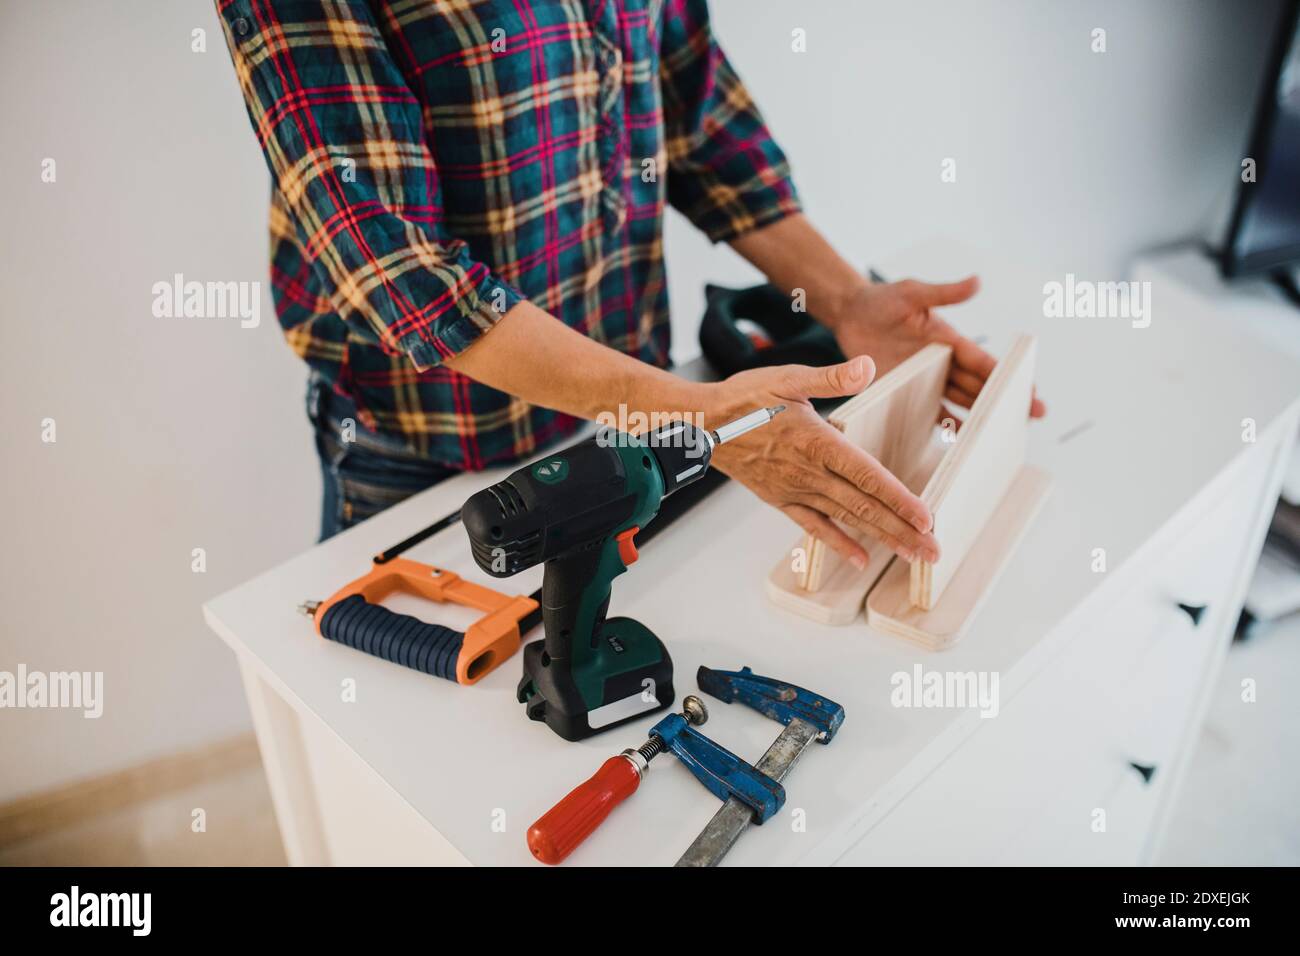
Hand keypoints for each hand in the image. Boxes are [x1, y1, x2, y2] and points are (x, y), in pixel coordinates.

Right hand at [700, 357, 939, 568]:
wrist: (701, 426)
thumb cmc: (744, 399)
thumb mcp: (789, 378)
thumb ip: (832, 377)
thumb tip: (867, 366)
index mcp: (817, 442)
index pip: (867, 475)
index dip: (899, 499)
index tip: (926, 518)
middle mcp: (809, 473)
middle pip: (865, 506)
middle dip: (902, 531)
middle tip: (933, 551)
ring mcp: (795, 490)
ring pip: (847, 519)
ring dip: (882, 538)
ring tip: (912, 555)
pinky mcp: (781, 500)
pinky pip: (814, 527)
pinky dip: (838, 544)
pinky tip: (860, 558)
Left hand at [828, 275, 1046, 418]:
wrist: (850, 314)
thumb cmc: (882, 299)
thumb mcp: (913, 293)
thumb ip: (944, 293)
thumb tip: (977, 281)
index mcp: (949, 340)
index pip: (983, 361)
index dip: (1006, 374)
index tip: (1030, 387)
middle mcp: (942, 362)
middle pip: (978, 385)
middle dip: (1003, 399)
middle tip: (1032, 414)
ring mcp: (924, 379)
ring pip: (959, 400)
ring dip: (980, 415)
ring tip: (1002, 433)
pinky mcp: (904, 391)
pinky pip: (929, 412)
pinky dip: (945, 424)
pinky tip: (961, 439)